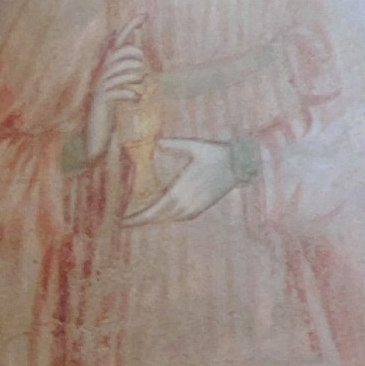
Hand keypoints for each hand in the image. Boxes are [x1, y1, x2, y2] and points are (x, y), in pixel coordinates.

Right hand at [85, 35, 153, 152]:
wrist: (97, 135)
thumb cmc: (110, 108)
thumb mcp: (119, 84)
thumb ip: (127, 65)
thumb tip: (136, 44)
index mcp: (107, 68)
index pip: (119, 43)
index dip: (130, 28)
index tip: (144, 14)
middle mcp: (102, 74)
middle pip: (121, 54)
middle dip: (135, 59)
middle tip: (142, 72)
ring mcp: (101, 87)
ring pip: (122, 71)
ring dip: (135, 78)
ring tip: (140, 87)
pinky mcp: (102, 101)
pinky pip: (120, 91)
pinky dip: (132, 95)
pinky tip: (136, 100)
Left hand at [125, 136, 240, 224]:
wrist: (241, 163)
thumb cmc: (216, 152)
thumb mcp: (195, 145)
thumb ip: (175, 144)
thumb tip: (158, 142)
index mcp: (181, 189)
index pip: (155, 209)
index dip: (139, 218)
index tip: (123, 221)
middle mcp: (187, 201)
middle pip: (158, 217)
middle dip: (140, 221)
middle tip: (123, 223)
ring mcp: (196, 206)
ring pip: (169, 218)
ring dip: (153, 220)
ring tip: (137, 220)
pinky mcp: (203, 206)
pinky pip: (181, 217)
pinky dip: (168, 218)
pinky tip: (161, 216)